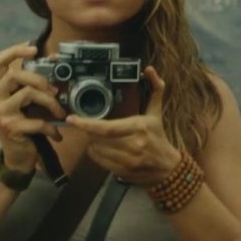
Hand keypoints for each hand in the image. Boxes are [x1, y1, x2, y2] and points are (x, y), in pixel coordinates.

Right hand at [0, 43, 66, 171]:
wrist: (17, 158)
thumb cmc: (26, 128)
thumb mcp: (28, 105)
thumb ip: (34, 87)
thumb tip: (53, 64)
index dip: (14, 52)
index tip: (34, 49)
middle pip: (15, 75)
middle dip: (40, 79)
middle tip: (55, 91)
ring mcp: (0, 113)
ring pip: (29, 94)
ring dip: (51, 103)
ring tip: (61, 113)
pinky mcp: (10, 127)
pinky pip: (37, 121)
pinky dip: (51, 128)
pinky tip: (56, 135)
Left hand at [65, 66, 181, 186]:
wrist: (168, 167)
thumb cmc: (158, 137)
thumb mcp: (156, 113)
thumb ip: (155, 89)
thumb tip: (150, 69)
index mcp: (139, 127)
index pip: (106, 128)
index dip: (86, 124)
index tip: (72, 119)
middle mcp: (133, 145)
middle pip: (98, 139)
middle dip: (88, 132)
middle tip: (85, 126)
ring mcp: (128, 160)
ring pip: (97, 151)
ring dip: (92, 143)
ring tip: (96, 137)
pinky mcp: (123, 172)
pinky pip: (100, 162)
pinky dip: (96, 154)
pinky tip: (100, 148)